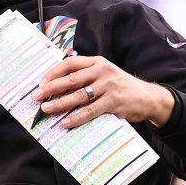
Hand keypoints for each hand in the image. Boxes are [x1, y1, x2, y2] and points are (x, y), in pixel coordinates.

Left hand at [32, 56, 174, 128]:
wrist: (148, 97)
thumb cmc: (121, 87)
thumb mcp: (105, 74)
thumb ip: (87, 76)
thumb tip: (58, 87)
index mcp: (97, 62)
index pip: (70, 63)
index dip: (53, 72)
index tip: (41, 82)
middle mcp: (102, 71)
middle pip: (71, 79)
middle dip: (51, 88)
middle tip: (37, 96)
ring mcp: (109, 86)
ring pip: (79, 95)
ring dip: (60, 103)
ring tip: (47, 109)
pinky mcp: (114, 102)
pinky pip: (91, 111)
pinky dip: (76, 117)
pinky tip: (66, 122)